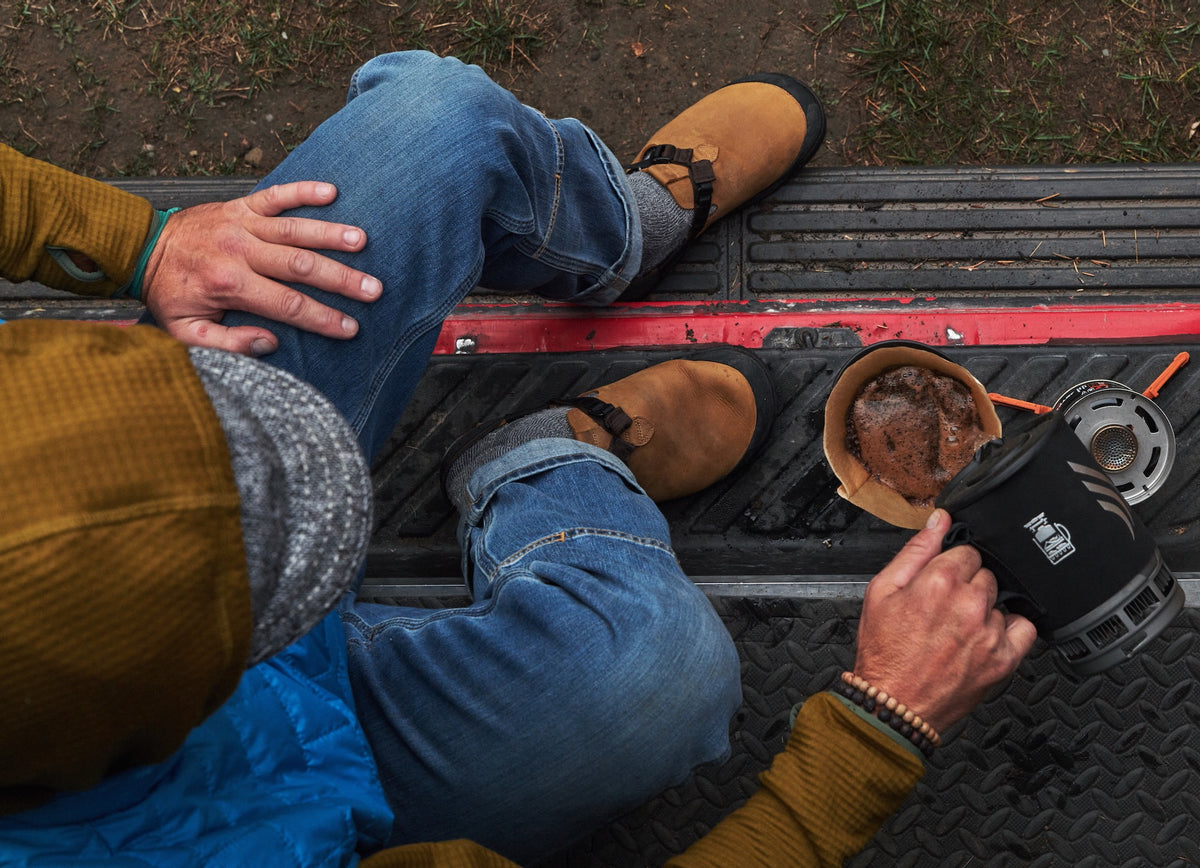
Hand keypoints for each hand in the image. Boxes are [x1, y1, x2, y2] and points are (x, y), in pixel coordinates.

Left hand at [141, 181, 382, 355]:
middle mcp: (239, 250)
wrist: (142, 247)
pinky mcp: (241, 205)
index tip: (350, 328)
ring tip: (363, 243)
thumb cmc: (170, 292)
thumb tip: (269, 343)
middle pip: (300, 266)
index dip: (322, 317)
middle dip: (341, 279)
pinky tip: (331, 192)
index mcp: (229, 284)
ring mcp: (242, 224)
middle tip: (373, 290)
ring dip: (331, 235)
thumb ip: (227, 343)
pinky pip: (276, 195)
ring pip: (295, 229)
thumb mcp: (187, 331)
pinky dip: (303, 191)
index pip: (287, 304)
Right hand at [854, 508, 1036, 732]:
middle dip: (967, 585)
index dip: (951, 565)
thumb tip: (939, 520)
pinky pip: (1025, 628)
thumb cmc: (884, 651)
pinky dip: (1010, 629)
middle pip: (986, 574)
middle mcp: (969, 604)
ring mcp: (990, 632)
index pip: (967, 551)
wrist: (894, 703)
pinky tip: (986, 636)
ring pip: (1000, 601)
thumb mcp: (882, 590)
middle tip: (944, 608)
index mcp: (939, 581)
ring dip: (984, 609)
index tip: (940, 581)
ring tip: (958, 628)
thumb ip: (915, 550)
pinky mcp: (1004, 659)